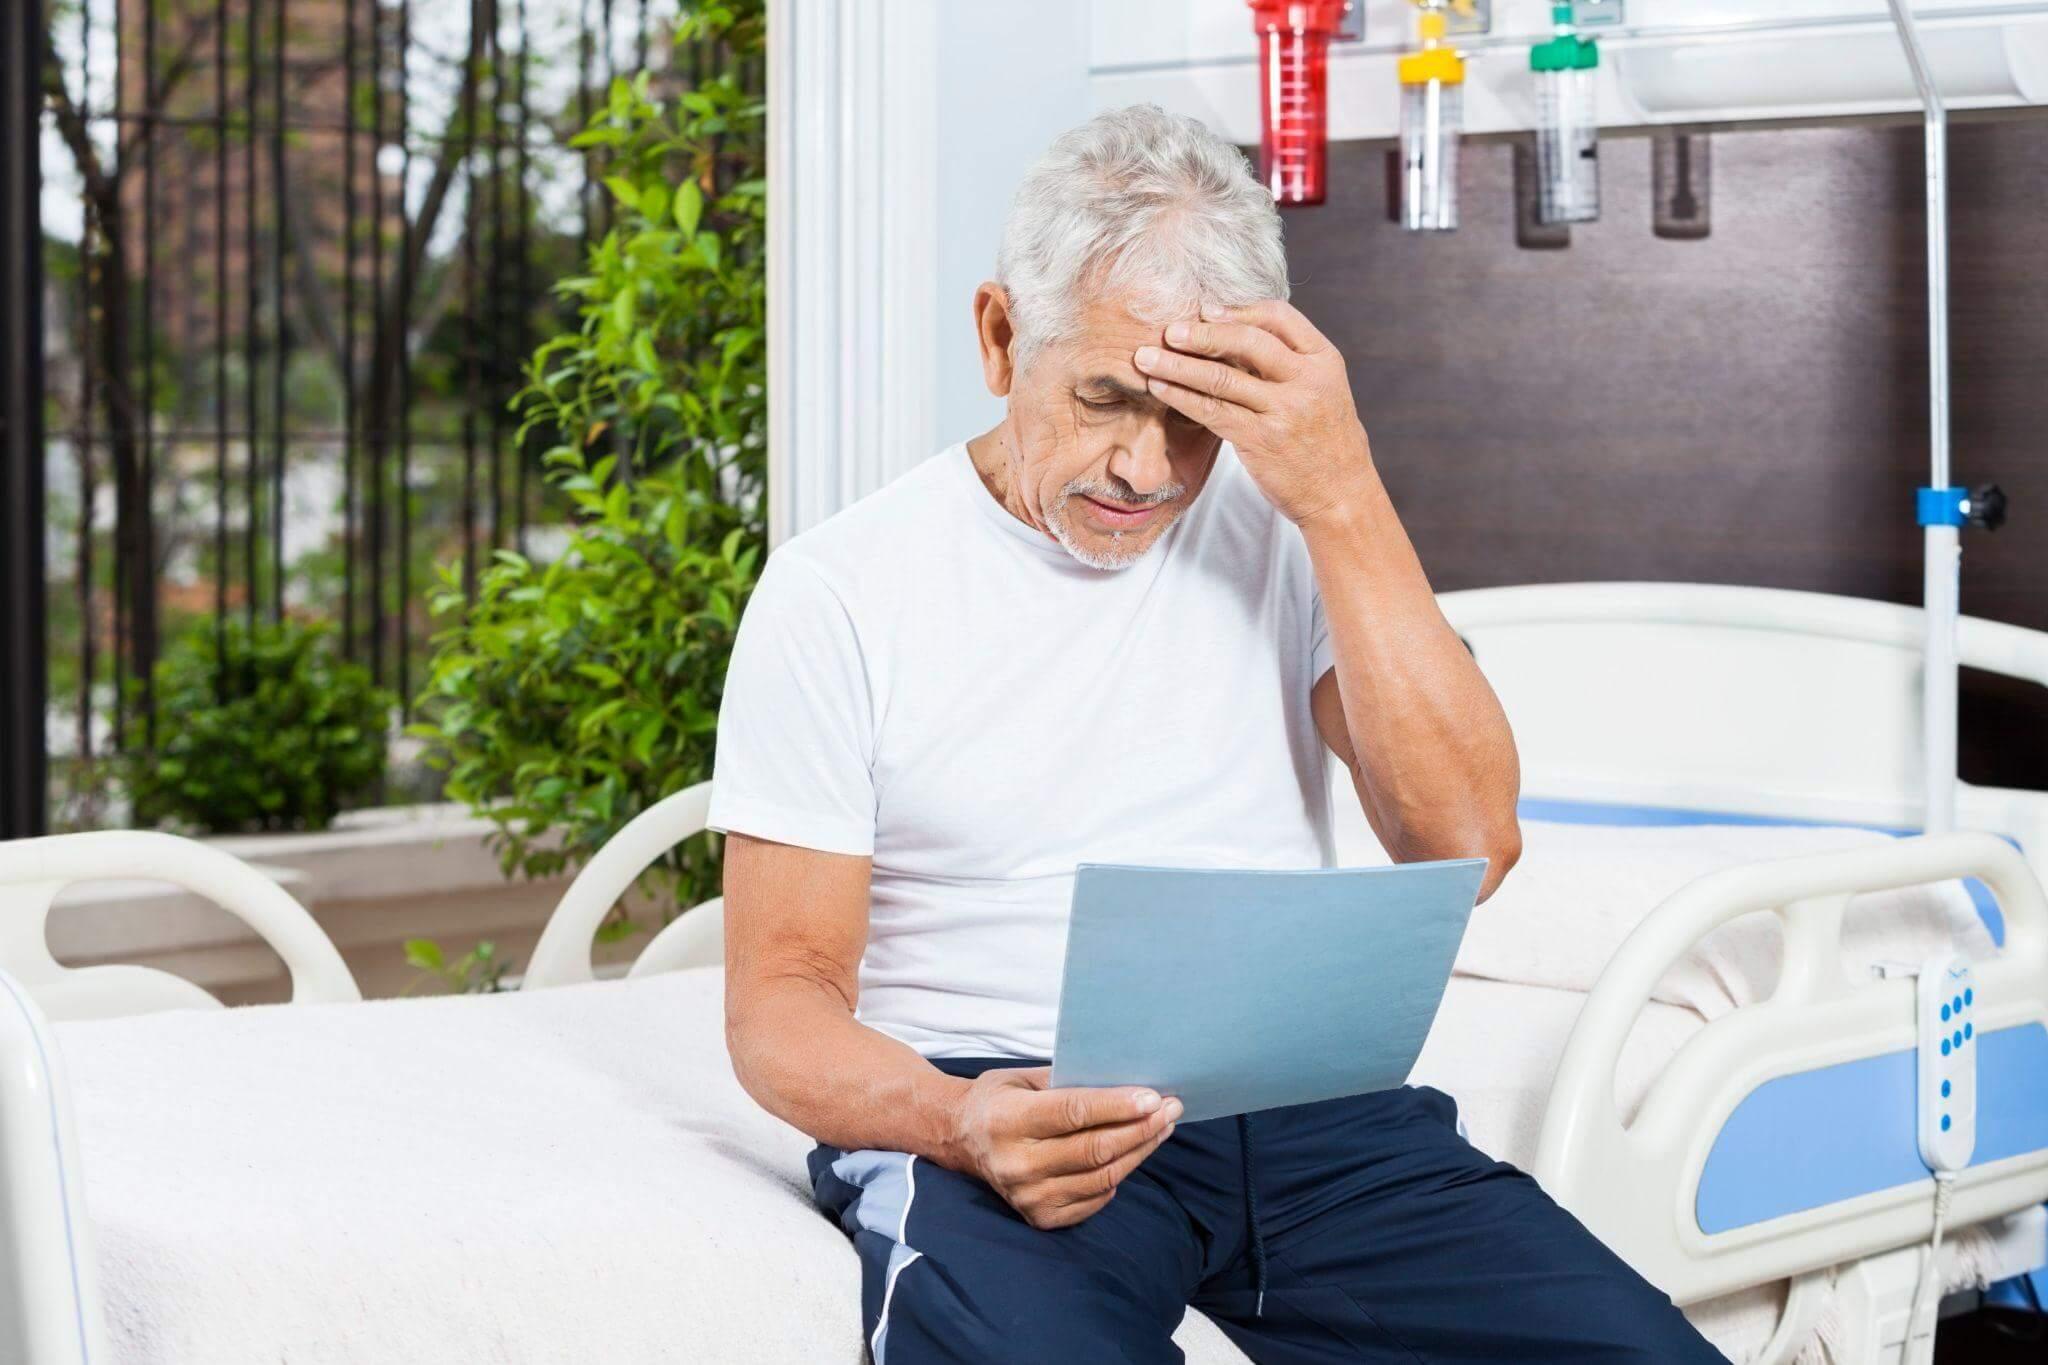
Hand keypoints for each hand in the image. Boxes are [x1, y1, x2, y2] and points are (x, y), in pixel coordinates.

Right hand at [948, 1066, 1180, 1229]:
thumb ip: (1069, 1082)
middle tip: (1171, 1108)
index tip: (1153, 1097)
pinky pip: (1095, 1198)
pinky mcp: (1040, 1217)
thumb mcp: (1025, 1078)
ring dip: (1139, 1150)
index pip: (1073, 1113)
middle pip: (1094, 1148)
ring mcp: (1028, 1195)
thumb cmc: (999, 1100)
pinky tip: (1131, 1154)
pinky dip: (1119, 1176)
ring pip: (1102, 1176)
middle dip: (1141, 1127)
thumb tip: (1127, 1084)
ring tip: (1162, 1128)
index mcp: (1008, 1120)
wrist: (960, 1139)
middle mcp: (1016, 1162)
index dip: (1117, 1106)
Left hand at [1132, 299, 1374, 525]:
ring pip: (1222, 376)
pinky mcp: (1262, 440)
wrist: (1342, 496)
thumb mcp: (1322, 392)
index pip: (1279, 316)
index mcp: (1325, 360)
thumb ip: (1287, 364)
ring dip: (1178, 365)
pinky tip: (1160, 388)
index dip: (1238, 311)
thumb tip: (1231, 336)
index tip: (1206, 310)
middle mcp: (1308, 380)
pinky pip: (1212, 411)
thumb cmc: (1326, 442)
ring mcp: (1285, 410)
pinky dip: (1181, 397)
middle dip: (1202, 333)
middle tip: (1168, 330)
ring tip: (1146, 358)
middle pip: (1247, 340)